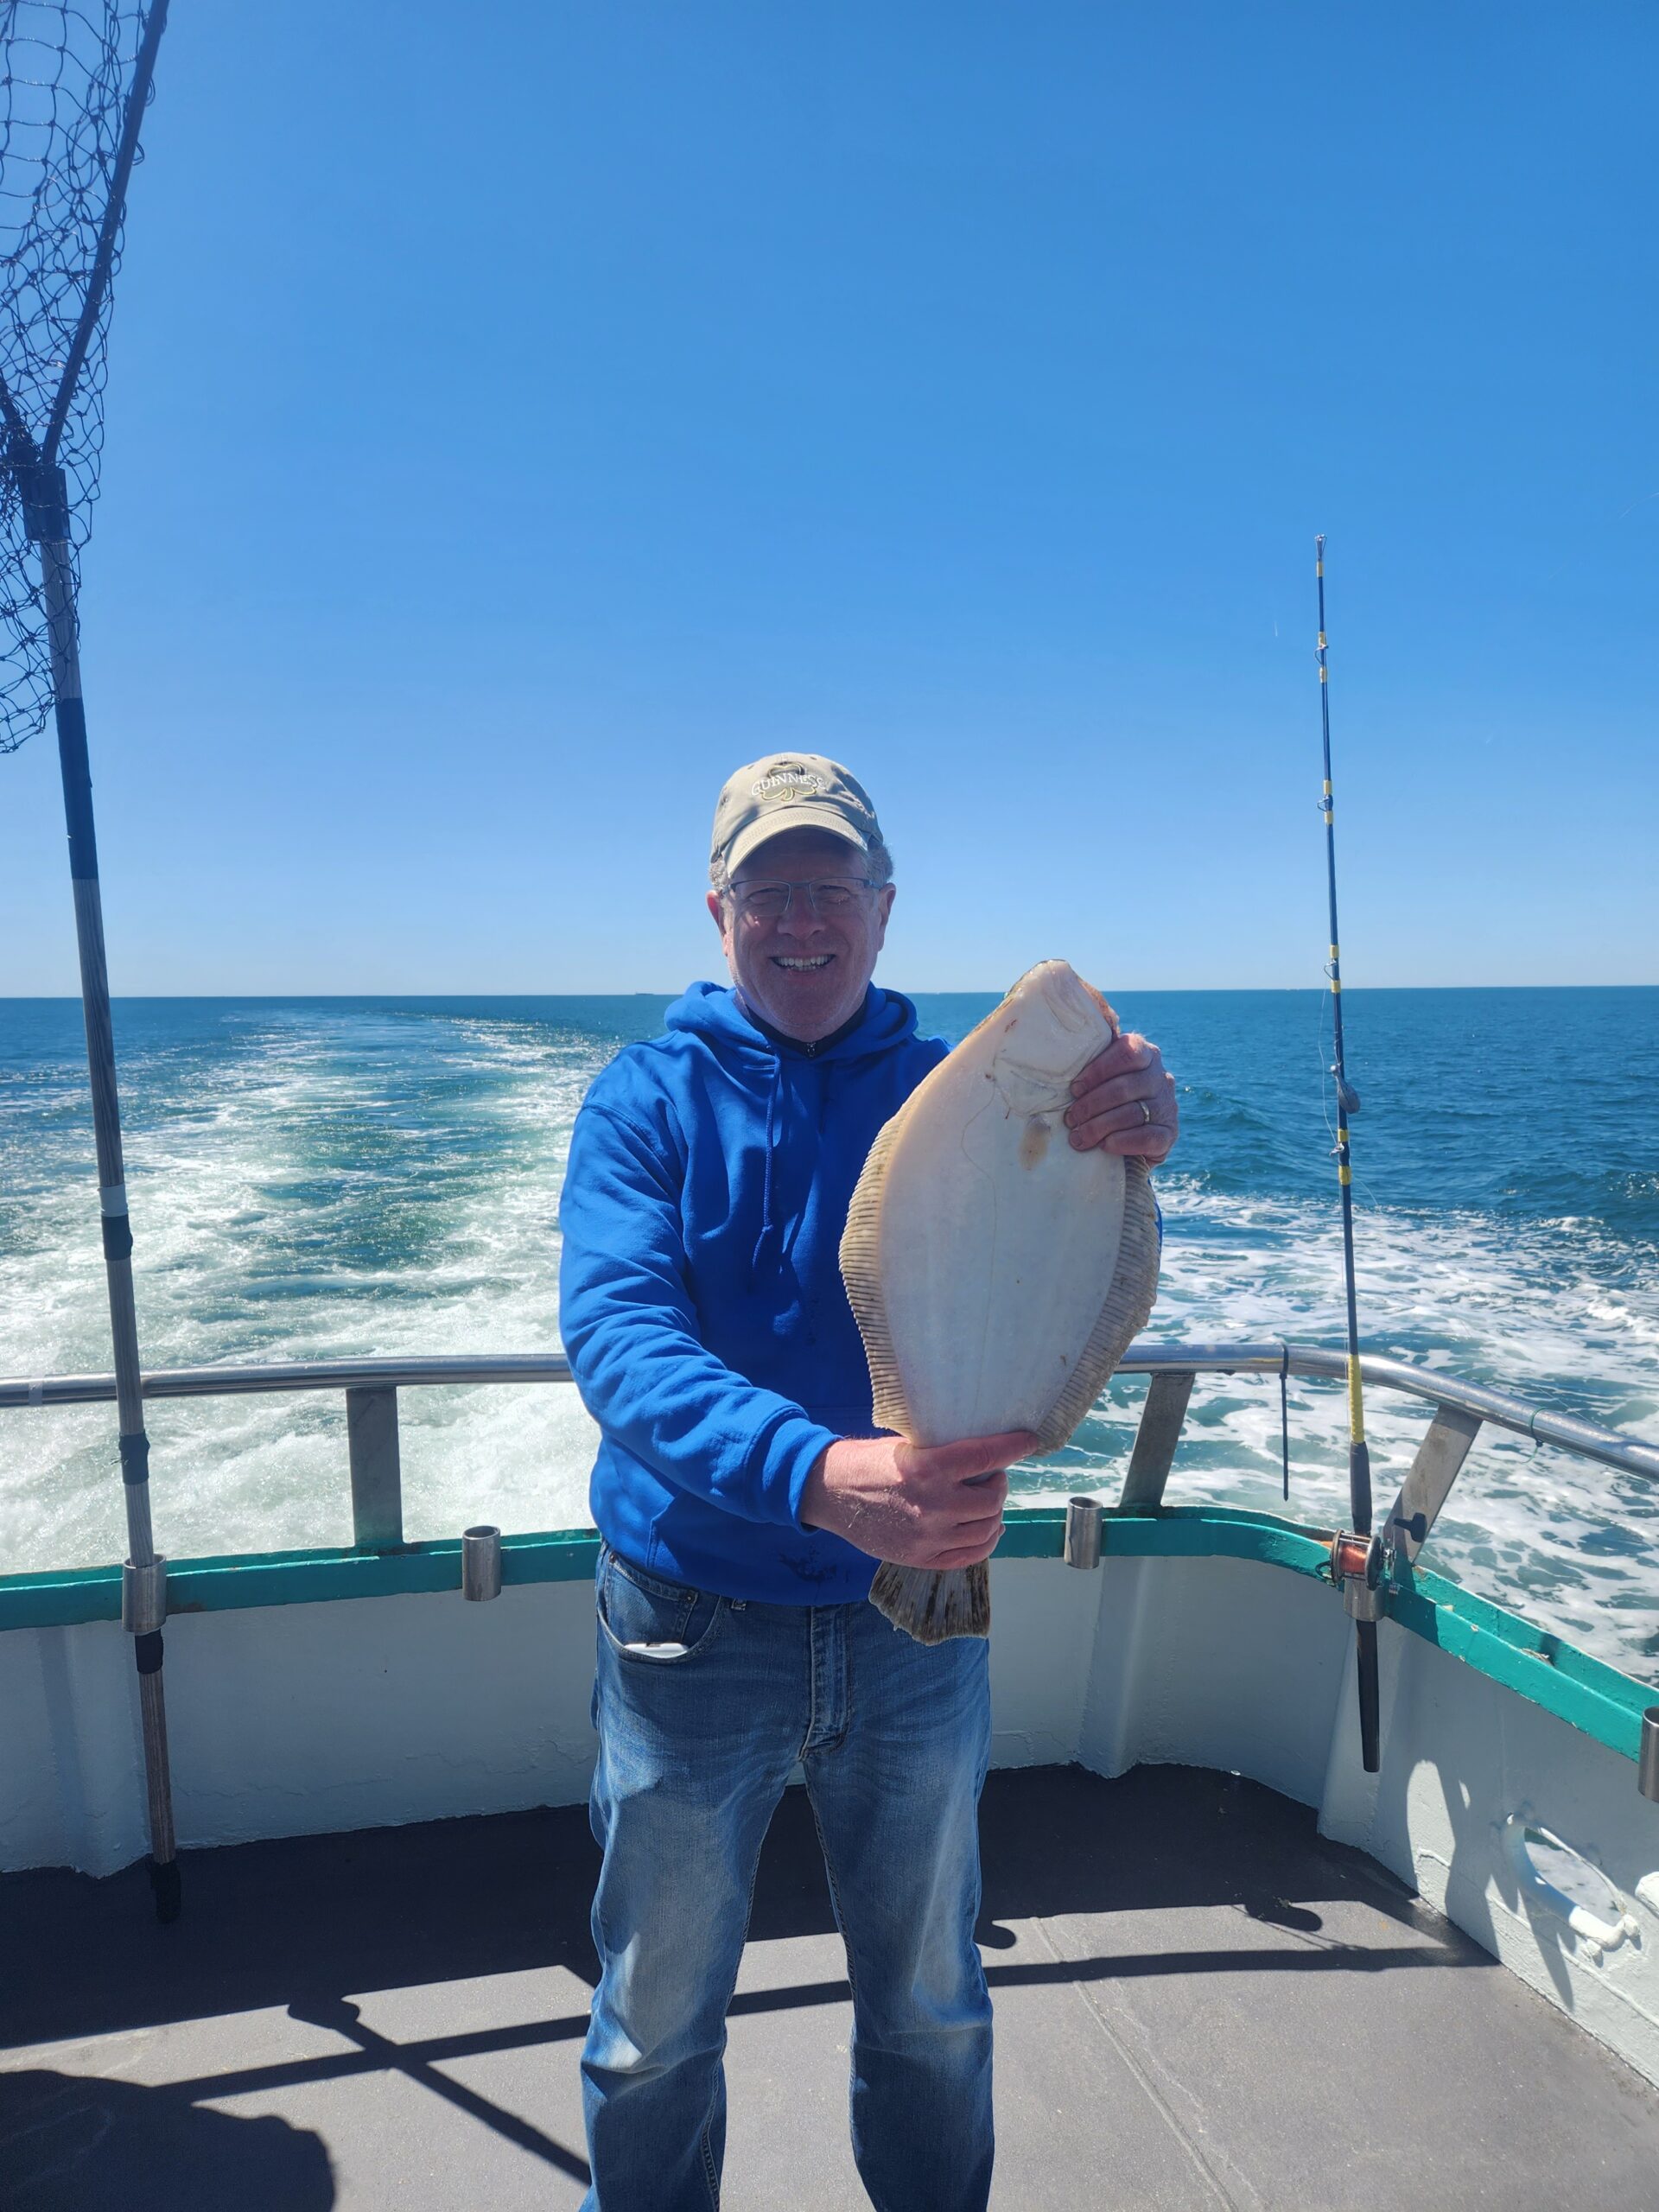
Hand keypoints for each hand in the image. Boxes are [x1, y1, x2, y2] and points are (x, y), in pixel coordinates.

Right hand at [801, 1430, 1035, 1568]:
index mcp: (927, 1468)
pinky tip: (988, 1528)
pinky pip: (969, 1555)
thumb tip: (984, 1454)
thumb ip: (943, 1454)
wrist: (829, 1493)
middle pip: (993, 1499)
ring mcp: (928, 1536)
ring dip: (994, 1512)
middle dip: (999, 1484)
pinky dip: (986, 1541)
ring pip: (987, 1529)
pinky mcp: (921, 1557)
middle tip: (993, 1475)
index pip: (986, 1456)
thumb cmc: (867, 1461)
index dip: (1013, 1446)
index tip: (1028, 1441)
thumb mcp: (905, 1445)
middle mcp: (933, 1505)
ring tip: (987, 1500)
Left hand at [1064, 1030, 1177, 1164]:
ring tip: (1078, 1136)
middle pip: (1124, 1087)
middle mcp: (1160, 1077)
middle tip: (1070, 1118)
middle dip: (1091, 1104)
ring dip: (1099, 1126)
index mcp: (1145, 1055)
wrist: (1127, 1145)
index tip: (1075, 1088)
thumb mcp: (1101, 1077)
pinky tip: (1104, 1145)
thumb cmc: (1104, 1101)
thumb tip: (1070, 1045)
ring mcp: (1167, 1106)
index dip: (1098, 1069)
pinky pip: (1147, 1138)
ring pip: (1132, 1113)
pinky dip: (1121, 1142)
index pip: (1127, 1052)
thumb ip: (1091, 1059)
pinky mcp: (1169, 1134)